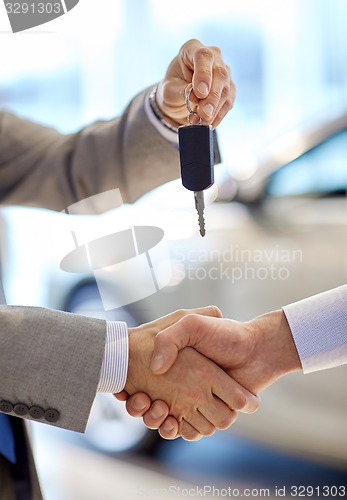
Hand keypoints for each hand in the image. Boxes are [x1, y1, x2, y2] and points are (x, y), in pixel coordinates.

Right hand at [115, 307, 258, 440]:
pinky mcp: (208, 415)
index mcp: (176, 366)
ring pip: (166, 421)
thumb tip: (155, 368)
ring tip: (157, 406)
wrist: (257, 349)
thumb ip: (170, 338)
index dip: (131, 389)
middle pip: (151, 406)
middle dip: (143, 408)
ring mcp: (195, 401)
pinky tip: (172, 420)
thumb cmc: (226, 335)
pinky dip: (176, 429)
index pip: (141, 383)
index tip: (126, 387)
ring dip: (156, 419)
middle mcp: (184, 385)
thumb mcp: (192, 324)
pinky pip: (186, 430)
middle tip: (141, 399)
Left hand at [156, 39, 234, 127]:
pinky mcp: (229, 88)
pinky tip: (208, 124)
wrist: (178, 98)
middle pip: (220, 73)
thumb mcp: (169, 90)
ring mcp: (223, 71)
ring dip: (215, 109)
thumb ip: (181, 91)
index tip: (200, 93)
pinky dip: (218, 115)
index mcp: (192, 49)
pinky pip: (228, 102)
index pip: (203, 56)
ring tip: (201, 122)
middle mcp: (213, 57)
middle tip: (204, 114)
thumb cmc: (172, 89)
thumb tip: (196, 97)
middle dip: (212, 97)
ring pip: (226, 89)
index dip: (203, 74)